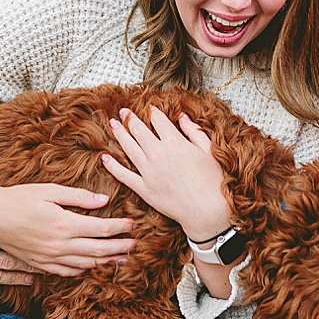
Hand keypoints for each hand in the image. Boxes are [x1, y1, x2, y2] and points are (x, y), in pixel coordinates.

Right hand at [0, 180, 136, 277]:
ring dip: (107, 262)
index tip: (134, 225)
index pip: (101, 229)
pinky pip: (68, 271)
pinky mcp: (40, 265)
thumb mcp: (49, 190)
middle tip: (136, 245)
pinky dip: (85, 269)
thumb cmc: (18, 198)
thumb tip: (105, 200)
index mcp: (63, 224)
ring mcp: (49, 258)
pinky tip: (93, 266)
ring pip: (86, 264)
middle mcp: (59, 245)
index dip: (121, 228)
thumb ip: (79, 196)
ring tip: (122, 259)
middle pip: (98, 251)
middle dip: (120, 248)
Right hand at [0, 211, 33, 304]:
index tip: (42, 230)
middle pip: (9, 255)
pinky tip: (16, 283)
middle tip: (52, 256)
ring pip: (1, 274)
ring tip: (40, 274)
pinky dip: (3, 283)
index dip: (24, 233)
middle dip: (32, 257)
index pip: (2, 231)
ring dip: (22, 274)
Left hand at [101, 106, 232, 242]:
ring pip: (129, 148)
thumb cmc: (213, 181)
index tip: (149, 108)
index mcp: (175, 142)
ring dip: (119, 134)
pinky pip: (123, 175)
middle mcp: (158, 154)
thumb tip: (182, 117)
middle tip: (123, 112)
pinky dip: (112, 166)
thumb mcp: (208, 150)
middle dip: (130, 118)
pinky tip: (104, 157)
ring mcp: (149, 172)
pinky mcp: (144, 189)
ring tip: (112, 124)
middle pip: (139, 130)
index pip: (158, 120)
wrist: (208, 210)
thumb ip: (194, 131)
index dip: (152, 112)